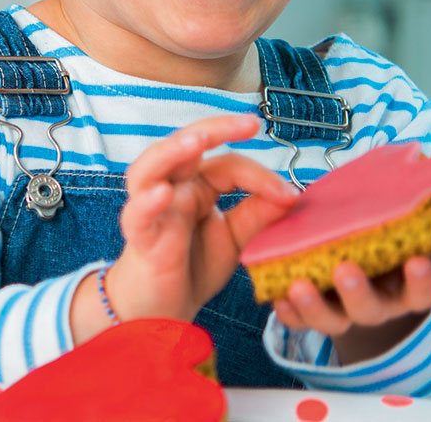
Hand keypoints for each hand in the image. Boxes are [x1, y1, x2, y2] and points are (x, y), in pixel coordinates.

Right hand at [107, 114, 298, 322]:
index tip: (290, 196)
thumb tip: (293, 194)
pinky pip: (136, 214)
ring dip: (172, 150)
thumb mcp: (235, 237)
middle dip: (216, 128)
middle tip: (249, 123)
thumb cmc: (191, 265)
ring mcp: (153, 210)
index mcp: (197, 185)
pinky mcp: (140, 237)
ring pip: (150, 167)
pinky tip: (163, 194)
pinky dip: (147, 202)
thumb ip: (259, 214)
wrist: (162, 308)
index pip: (228, 164)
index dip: (260, 176)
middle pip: (185, 145)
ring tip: (197, 140)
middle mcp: (173, 188)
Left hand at [272, 231, 430, 363]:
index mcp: (409, 288)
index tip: (417, 262)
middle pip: (370, 309)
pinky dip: (288, 312)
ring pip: (332, 319)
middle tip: (345, 269)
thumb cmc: (396, 247)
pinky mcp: (313, 314)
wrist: (370, 270)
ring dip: (314, 305)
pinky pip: (300, 321)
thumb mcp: (422, 240)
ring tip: (297, 285)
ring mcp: (344, 312)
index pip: (423, 290)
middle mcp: (378, 305)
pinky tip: (276, 297)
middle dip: (357, 292)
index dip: (421, 280)